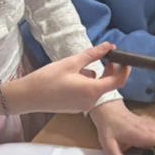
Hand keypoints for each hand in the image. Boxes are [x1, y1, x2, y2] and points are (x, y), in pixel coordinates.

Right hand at [8, 44, 128, 115]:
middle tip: (106, 56)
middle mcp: (90, 101)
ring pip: (96, 88)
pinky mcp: (76, 107)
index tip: (125, 60)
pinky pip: (87, 93)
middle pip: (107, 84)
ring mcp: (83, 106)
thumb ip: (93, 54)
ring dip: (93, 76)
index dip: (125, 70)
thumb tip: (109, 46)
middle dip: (109, 70)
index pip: (118, 81)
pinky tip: (70, 77)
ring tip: (77, 67)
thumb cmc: (47, 79)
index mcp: (92, 90)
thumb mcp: (71, 62)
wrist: (28, 96)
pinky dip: (85, 84)